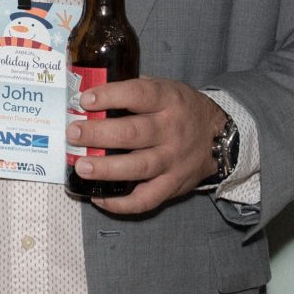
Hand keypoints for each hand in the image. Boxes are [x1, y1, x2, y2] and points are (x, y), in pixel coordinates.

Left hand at [67, 77, 228, 214]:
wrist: (219, 139)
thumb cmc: (182, 111)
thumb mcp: (166, 89)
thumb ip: (136, 89)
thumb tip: (92, 92)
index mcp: (169, 101)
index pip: (139, 94)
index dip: (111, 96)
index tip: (85, 100)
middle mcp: (172, 131)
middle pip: (133, 134)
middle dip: (99, 134)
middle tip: (74, 133)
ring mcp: (173, 161)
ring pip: (138, 167)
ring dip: (107, 169)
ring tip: (82, 167)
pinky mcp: (172, 185)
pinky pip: (146, 199)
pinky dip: (121, 203)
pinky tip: (99, 197)